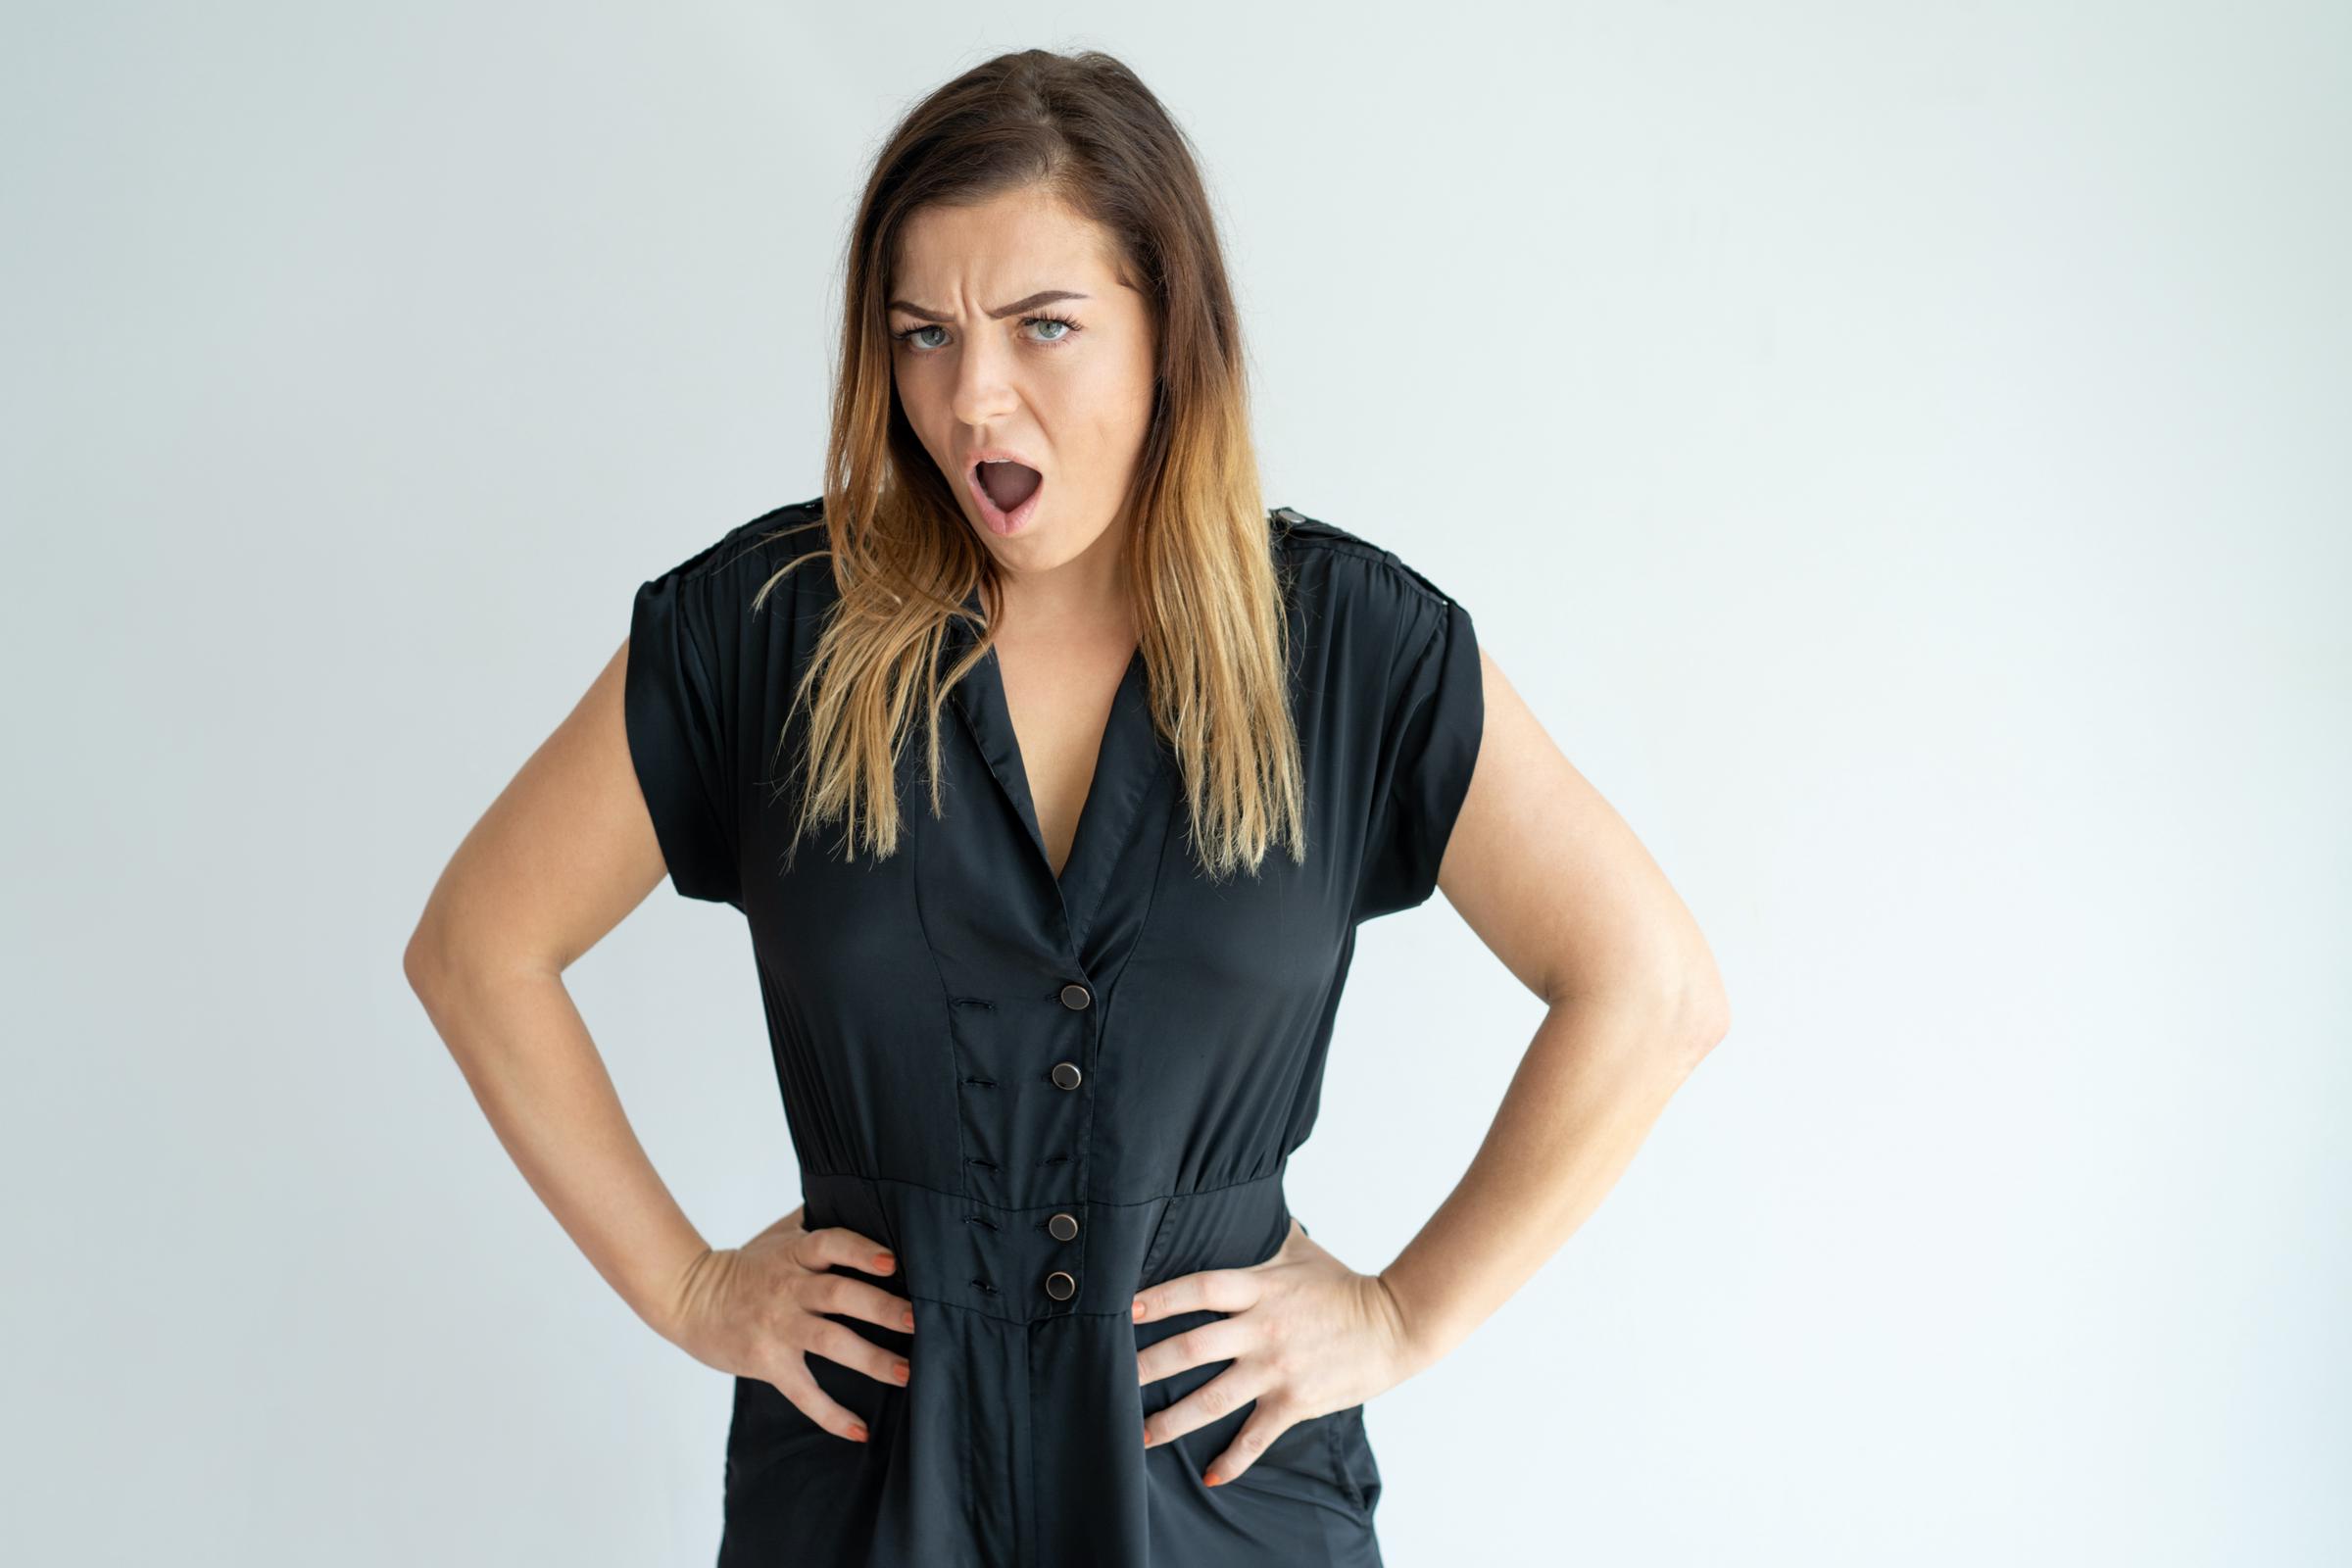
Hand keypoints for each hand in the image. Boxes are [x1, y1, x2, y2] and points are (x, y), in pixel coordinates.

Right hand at [665, 1204, 914, 1443]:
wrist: (690, 1299)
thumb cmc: (746, 1265)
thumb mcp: (779, 1234)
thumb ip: (818, 1220)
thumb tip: (868, 1195)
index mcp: (795, 1254)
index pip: (831, 1245)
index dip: (861, 1251)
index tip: (892, 1262)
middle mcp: (789, 1289)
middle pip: (838, 1295)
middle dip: (880, 1308)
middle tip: (917, 1320)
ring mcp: (778, 1327)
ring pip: (829, 1342)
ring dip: (870, 1359)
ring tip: (906, 1373)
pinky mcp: (768, 1363)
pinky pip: (802, 1392)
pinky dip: (830, 1414)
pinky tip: (859, 1430)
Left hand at [1132, 1217, 1421, 1486]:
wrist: (1397, 1325)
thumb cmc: (1344, 1287)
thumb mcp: (1301, 1251)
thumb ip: (1263, 1234)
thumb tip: (1236, 1200)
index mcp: (1260, 1288)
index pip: (1200, 1289)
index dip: (1159, 1298)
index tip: (1121, 1308)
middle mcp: (1263, 1330)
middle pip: (1192, 1348)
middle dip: (1145, 1366)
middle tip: (1106, 1378)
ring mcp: (1277, 1369)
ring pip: (1212, 1399)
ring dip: (1171, 1420)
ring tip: (1137, 1434)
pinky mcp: (1295, 1403)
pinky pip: (1256, 1437)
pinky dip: (1233, 1461)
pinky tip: (1209, 1478)